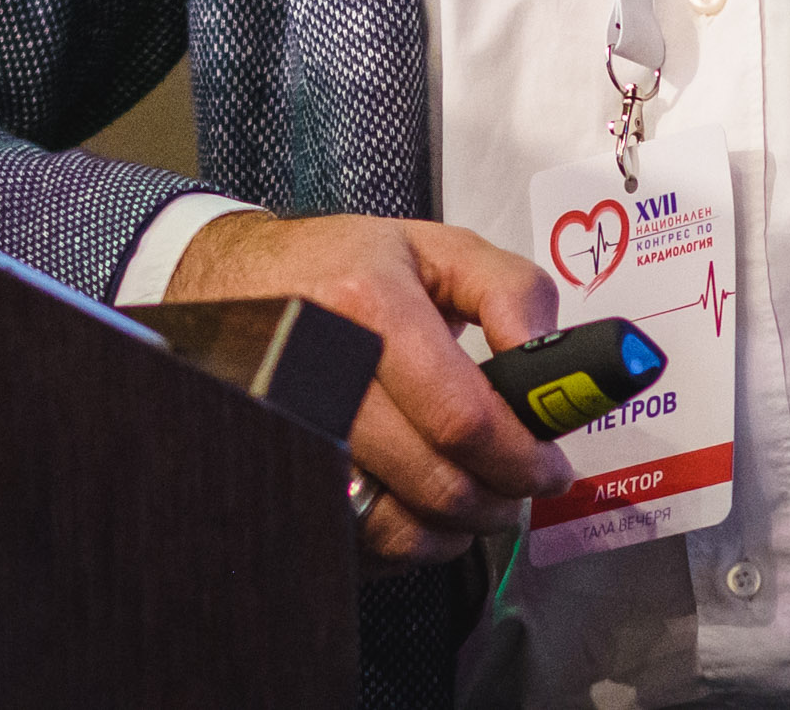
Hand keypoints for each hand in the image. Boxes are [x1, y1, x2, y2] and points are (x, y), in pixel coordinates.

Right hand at [167, 210, 570, 573]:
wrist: (238, 279)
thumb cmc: (343, 265)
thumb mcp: (439, 247)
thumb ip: (513, 291)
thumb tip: (548, 360)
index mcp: (369, 306)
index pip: (461, 417)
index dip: (521, 456)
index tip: (551, 466)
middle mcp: (322, 371)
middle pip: (435, 481)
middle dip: (499, 498)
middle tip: (522, 485)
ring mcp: (293, 431)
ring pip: (397, 525)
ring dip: (456, 528)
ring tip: (477, 496)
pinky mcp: (281, 471)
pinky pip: (358, 541)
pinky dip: (406, 542)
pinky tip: (423, 506)